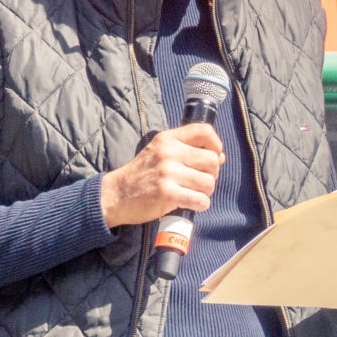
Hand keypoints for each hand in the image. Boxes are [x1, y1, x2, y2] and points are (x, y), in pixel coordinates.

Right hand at [100, 125, 224, 227]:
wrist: (116, 195)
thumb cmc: (141, 175)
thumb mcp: (159, 152)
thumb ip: (186, 150)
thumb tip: (220, 156)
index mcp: (167, 139)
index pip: (204, 131)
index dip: (216, 145)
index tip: (213, 156)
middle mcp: (169, 153)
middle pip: (211, 160)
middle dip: (212, 174)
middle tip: (200, 182)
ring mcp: (168, 173)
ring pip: (208, 182)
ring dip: (206, 192)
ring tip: (194, 193)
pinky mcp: (168, 193)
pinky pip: (200, 200)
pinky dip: (200, 205)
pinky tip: (191, 204)